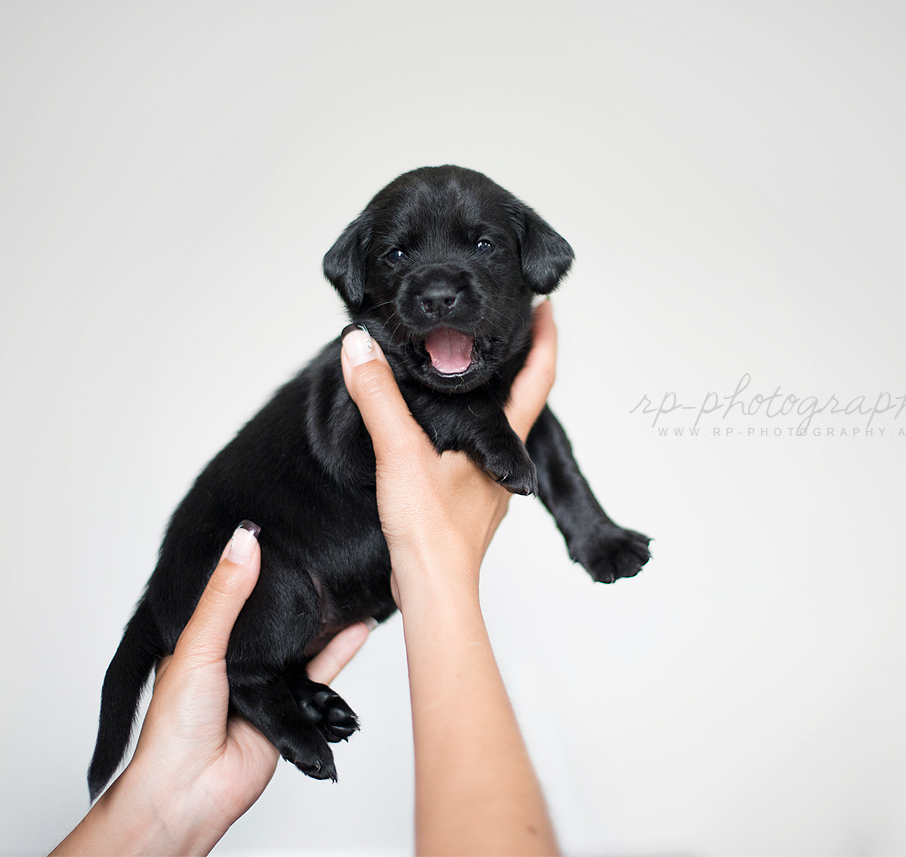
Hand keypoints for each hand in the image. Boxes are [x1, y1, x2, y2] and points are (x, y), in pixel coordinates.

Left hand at [54, 525, 369, 855]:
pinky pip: (319, 675)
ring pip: (301, 645)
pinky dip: (339, 652)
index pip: (233, 594)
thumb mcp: (199, 644)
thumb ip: (227, 594)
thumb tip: (246, 539)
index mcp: (202, 641)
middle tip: (322, 557)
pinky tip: (357, 630)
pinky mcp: (289, 709)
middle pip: (274, 620)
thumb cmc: (174, 726)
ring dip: (323, 622)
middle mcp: (236, 661)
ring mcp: (264, 686)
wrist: (189, 790)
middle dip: (297, 595)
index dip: (254, 567)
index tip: (280, 533)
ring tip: (348, 587)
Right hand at [339, 301, 560, 855]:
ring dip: (492, 395)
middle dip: (519, 359)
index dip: (544, 336)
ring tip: (473, 366)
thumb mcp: (401, 452)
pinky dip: (464, 429)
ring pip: (498, 430)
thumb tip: (361, 346)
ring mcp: (487, 486)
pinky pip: (472, 455)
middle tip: (510, 323)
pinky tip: (440, 432)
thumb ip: (379, 397)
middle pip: (523, 399)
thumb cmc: (432, 534)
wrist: (435, 596)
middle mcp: (503, 463)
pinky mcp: (465, 506)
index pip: (537, 375)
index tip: (544, 302)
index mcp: (503, 441)